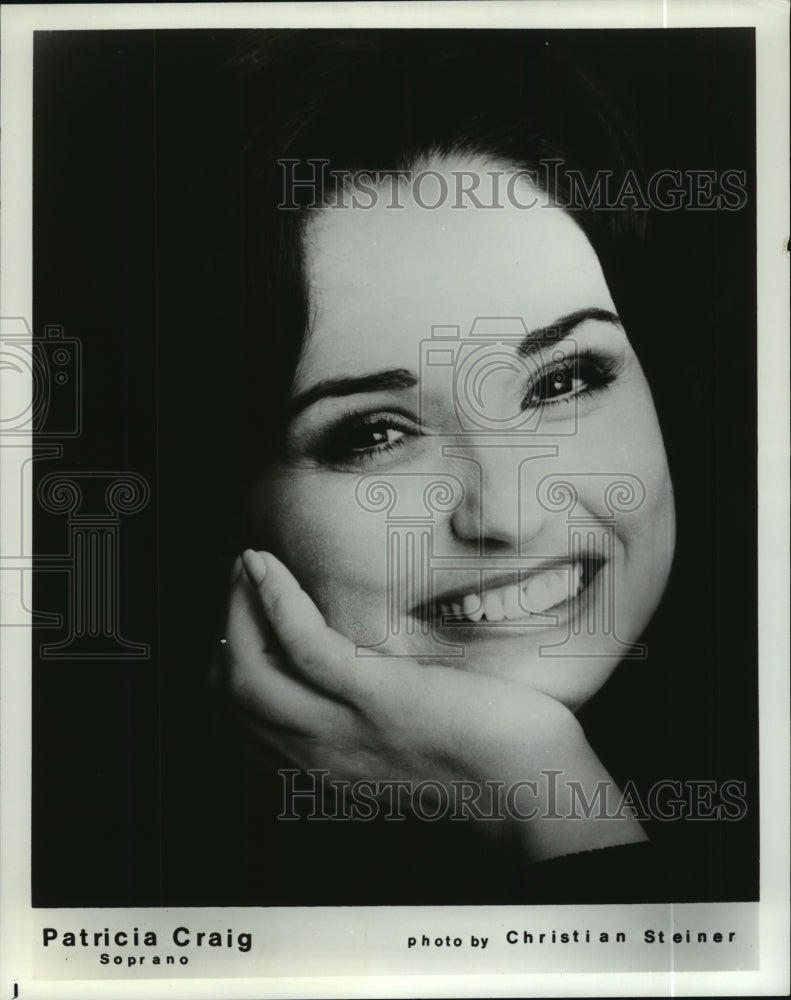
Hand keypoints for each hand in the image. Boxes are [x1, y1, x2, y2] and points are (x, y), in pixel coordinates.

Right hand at [221, 549, 646, 861]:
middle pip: (233, 697)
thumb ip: (365, 729)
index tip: (237, 627)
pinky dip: (274, 600)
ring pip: (252, 672)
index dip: (226, 671)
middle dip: (225, 631)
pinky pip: (303, 645)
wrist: (532, 788)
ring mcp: (343, 728)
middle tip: (236, 583)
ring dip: (238, 609)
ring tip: (247, 566)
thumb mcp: (403, 752)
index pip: (241, 726)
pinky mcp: (376, 697)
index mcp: (324, 769)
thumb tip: (355, 684)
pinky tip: (265, 567)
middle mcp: (319, 755)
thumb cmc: (482, 762)